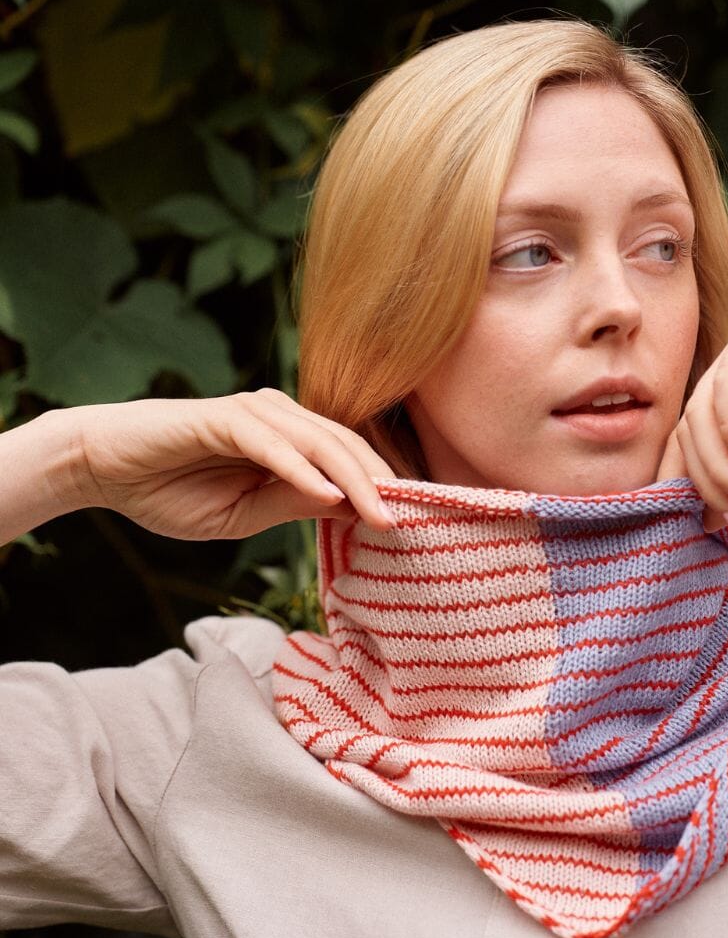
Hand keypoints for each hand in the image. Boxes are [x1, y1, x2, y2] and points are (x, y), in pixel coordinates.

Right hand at [66, 389, 396, 539]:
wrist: (104, 470)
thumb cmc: (172, 492)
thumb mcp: (246, 513)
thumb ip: (297, 503)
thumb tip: (355, 508)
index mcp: (289, 441)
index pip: (348, 462)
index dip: (380, 490)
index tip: (412, 522)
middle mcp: (279, 419)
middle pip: (345, 449)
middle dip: (380, 486)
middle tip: (408, 522)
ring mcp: (254, 414)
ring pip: (319, 443)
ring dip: (353, 479)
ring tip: (381, 514)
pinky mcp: (224, 417)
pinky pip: (273, 444)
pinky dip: (302, 470)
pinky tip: (327, 495)